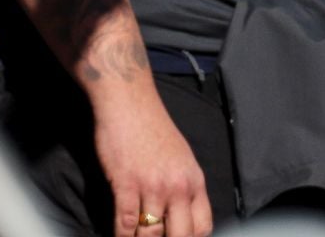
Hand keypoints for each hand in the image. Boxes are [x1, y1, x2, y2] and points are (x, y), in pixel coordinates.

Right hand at [93, 91, 211, 236]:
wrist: (129, 101)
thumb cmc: (153, 126)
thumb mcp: (181, 157)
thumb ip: (184, 186)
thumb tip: (180, 214)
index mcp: (194, 180)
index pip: (202, 226)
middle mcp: (178, 187)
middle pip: (180, 235)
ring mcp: (153, 187)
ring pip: (151, 234)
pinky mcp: (127, 184)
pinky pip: (125, 223)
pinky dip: (122, 236)